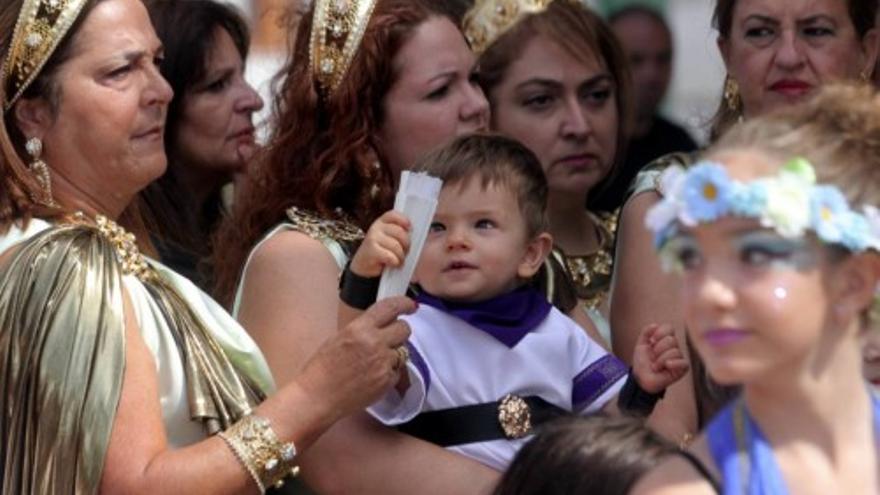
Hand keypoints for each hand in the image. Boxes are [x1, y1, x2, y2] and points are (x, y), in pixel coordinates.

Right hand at [296, 296, 414, 418]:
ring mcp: (383, 363)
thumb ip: (364, 329)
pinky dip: (388, 373)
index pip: (391, 307)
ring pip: (402, 352)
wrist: (318, 396)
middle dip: (400, 332)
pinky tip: (372, 377)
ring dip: (393, 354)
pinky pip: (397, 371)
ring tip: (373, 363)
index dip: (404, 303)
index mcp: (360, 328)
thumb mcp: (340, 337)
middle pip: (404, 329)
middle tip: (391, 338)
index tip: (411, 305)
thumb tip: (382, 324)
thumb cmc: (322, 368)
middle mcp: (375, 343)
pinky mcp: (387, 381)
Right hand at [350, 210, 410, 277]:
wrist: (363, 265)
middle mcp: (376, 227)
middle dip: (406, 245)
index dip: (404, 220)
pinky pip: (390, 256)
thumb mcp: (389, 238)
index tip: (410, 229)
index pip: (393, 215)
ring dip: (401, 257)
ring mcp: (372, 238)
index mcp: (382, 222)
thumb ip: (398, 233)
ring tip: (398, 261)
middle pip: (400, 232)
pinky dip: (395, 262)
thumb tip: (412, 234)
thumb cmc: (381, 251)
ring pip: (396, 246)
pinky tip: (392, 264)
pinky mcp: (371, 250)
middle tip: (405, 252)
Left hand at [631, 323, 687, 393]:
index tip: (652, 341)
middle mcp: (673, 347)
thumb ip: (645, 333)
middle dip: (658, 349)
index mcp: (664, 339)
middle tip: (652, 357)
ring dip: (660, 360)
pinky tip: (666, 366)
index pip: (669, 328)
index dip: (660, 333)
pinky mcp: (682, 369)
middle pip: (671, 340)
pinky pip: (684, 363)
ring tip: (655, 366)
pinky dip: (674, 363)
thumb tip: (655, 325)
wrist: (640, 378)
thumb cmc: (642, 362)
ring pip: (675, 351)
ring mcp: (678, 358)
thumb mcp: (640, 345)